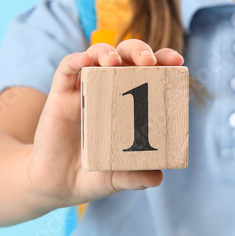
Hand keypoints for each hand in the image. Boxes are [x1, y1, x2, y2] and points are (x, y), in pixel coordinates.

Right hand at [26, 39, 184, 207]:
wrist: (57, 185)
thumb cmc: (94, 174)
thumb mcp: (117, 178)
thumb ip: (135, 177)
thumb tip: (157, 179)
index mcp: (131, 101)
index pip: (150, 71)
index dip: (164, 60)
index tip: (177, 61)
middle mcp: (109, 89)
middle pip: (126, 56)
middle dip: (139, 50)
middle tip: (149, 61)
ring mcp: (85, 89)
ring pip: (97, 54)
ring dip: (107, 51)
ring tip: (114, 61)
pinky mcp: (60, 95)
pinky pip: (66, 69)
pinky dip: (76, 59)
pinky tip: (84, 60)